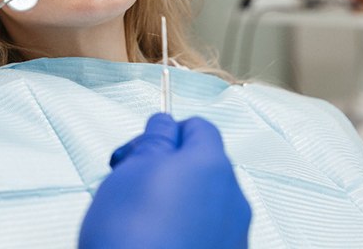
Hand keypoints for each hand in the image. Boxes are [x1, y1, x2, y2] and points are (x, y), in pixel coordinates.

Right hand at [79, 113, 250, 248]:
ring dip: (172, 199)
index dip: (164, 132)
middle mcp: (232, 198)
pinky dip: (182, 229)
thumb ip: (155, 139)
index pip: (197, 126)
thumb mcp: (132, 169)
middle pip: (200, 164)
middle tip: (129, 182)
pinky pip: (205, 231)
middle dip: (165, 167)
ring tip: (137, 217)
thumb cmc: (131, 234)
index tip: (138, 150)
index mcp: (211, 165)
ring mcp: (233, 235)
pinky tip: (154, 241)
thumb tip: (165, 125)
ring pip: (202, 200)